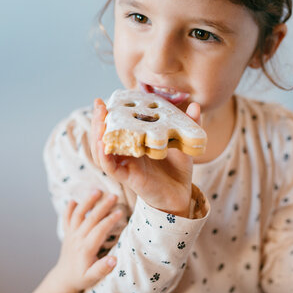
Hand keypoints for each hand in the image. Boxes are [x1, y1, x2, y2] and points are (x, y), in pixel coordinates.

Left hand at [34, 190, 121, 292]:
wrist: (64, 278)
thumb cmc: (81, 277)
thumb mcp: (93, 277)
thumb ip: (103, 269)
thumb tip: (114, 260)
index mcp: (86, 248)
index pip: (99, 230)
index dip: (110, 220)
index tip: (121, 211)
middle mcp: (77, 239)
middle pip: (90, 219)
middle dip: (102, 206)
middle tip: (114, 195)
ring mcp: (71, 234)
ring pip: (78, 215)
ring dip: (87, 202)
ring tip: (97, 191)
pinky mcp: (67, 233)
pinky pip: (66, 219)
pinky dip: (68, 209)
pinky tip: (73, 200)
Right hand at [89, 98, 201, 217]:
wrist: (181, 193)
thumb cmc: (178, 168)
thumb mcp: (182, 142)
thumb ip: (188, 124)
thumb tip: (195, 105)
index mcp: (135, 142)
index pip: (117, 126)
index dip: (110, 113)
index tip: (108, 98)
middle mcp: (126, 153)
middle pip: (104, 135)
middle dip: (99, 119)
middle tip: (99, 104)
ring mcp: (125, 165)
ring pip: (102, 150)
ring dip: (97, 135)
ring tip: (99, 119)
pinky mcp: (127, 178)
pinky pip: (110, 167)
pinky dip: (104, 156)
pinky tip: (103, 144)